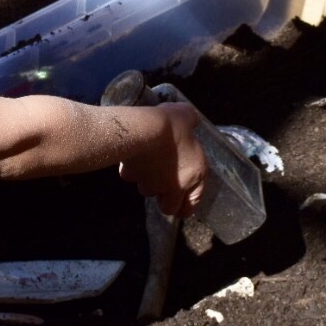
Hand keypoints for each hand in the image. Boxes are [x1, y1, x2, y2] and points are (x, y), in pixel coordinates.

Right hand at [118, 102, 206, 217]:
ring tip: (147, 163)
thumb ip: (191, 123)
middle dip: (164, 199)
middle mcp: (173, 187)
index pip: (191, 205)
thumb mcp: (188, 117)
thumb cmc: (173, 125)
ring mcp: (151, 185)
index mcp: (194, 176)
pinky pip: (131, 176)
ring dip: (147, 181)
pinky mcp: (132, 177)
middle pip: (168, 208)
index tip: (181, 204)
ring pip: (147, 190)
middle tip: (162, 186)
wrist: (146, 129)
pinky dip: (132, 169)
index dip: (185, 206)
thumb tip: (191, 120)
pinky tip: (133, 155)